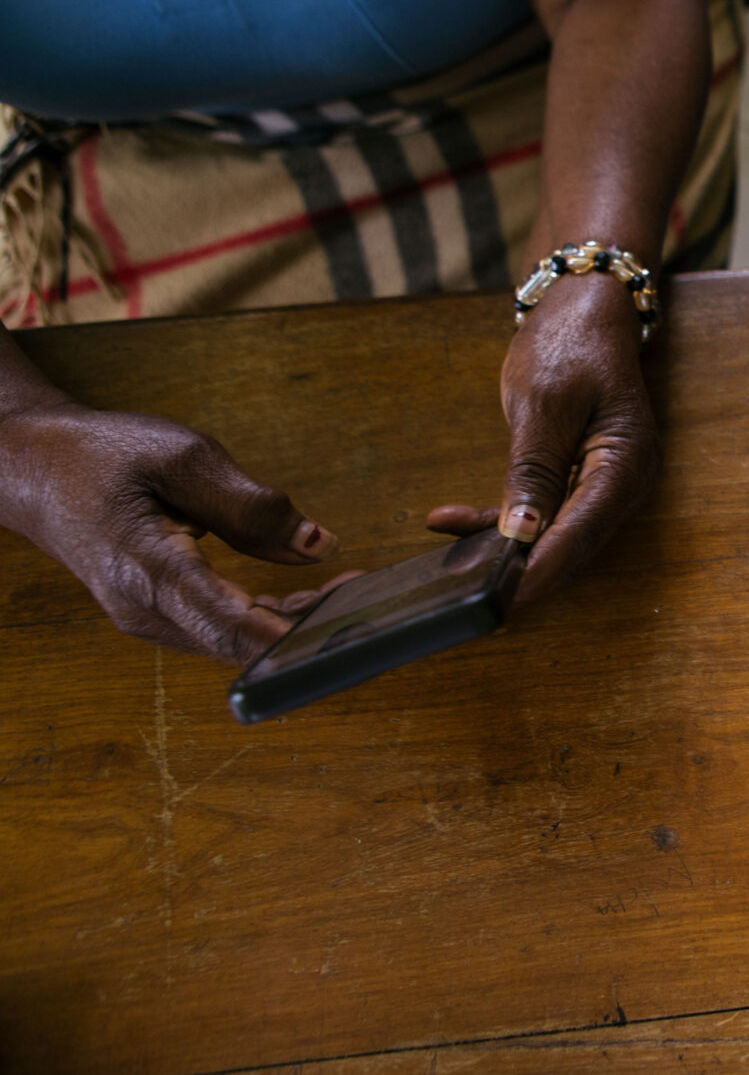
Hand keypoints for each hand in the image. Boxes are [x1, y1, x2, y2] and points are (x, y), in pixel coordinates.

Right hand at [0, 402, 340, 661]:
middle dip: (306, 627)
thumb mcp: (184, 458)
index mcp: (146, 568)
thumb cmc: (103, 455)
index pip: (227, 621)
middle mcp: (143, 609)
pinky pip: (220, 627)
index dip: (289, 636)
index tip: (341, 637)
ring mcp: (147, 618)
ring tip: (349, 588)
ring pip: (232, 639)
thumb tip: (319, 546)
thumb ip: (252, 506)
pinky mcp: (156, 613)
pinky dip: (267, 615)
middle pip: (238, 640)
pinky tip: (311, 594)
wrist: (34, 466)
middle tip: (366, 598)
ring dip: (293, 622)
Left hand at [428, 276, 658, 599]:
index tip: (498, 598)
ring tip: (448, 562)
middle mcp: (624, 482)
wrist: (584, 306)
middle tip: (463, 594)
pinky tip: (452, 522)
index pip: (580, 533)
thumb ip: (532, 471)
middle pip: (571, 545)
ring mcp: (604, 481)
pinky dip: (501, 521)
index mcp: (626, 463)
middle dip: (519, 570)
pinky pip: (545, 512)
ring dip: (505, 549)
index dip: (537, 569)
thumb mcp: (544, 402)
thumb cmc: (570, 343)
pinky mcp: (581, 477)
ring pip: (555, 535)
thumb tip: (520, 534)